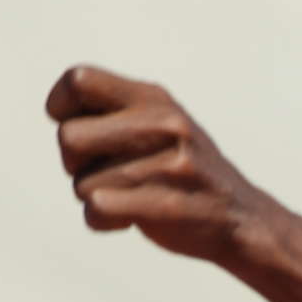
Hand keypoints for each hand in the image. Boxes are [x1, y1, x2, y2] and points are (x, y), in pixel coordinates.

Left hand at [47, 66, 272, 260]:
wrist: (242, 218)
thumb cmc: (182, 170)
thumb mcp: (160, 123)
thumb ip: (115, 111)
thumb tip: (59, 114)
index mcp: (154, 98)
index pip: (78, 80)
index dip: (61, 106)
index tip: (78, 127)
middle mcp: (163, 124)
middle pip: (68, 138)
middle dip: (73, 163)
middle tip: (102, 172)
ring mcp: (168, 164)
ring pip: (81, 184)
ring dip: (94, 197)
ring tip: (129, 197)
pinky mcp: (167, 204)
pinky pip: (97, 210)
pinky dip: (102, 221)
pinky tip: (127, 219)